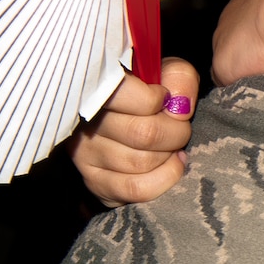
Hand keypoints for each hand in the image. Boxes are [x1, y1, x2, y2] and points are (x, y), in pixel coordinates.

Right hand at [68, 58, 199, 206]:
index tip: (165, 99)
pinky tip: (171, 164)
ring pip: (141, 163)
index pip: (124, 93)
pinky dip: (165, 178)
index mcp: (96, 87)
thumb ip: (178, 77)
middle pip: (144, 134)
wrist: (132, 123)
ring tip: (171, 146)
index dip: (157, 99)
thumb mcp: (166, 73)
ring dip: (169, 155)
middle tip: (179, 128)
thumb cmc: (151, 94)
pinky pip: (137, 189)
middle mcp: (84, 122)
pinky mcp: (95, 182)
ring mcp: (85, 154)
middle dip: (175, 132)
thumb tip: (179, 104)